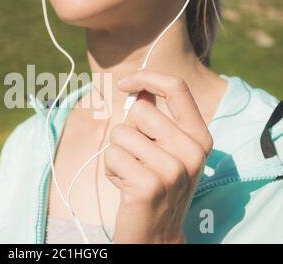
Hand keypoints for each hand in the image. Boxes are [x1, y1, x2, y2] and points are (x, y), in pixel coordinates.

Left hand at [105, 70, 212, 243]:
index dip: (147, 77)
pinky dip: (111, 170)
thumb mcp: (166, 150)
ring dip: (118, 153)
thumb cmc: (155, 184)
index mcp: (199, 136)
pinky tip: (127, 187)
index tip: (125, 82)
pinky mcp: (150, 184)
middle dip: (128, 132)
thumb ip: (155, 119)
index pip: (176, 88)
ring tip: (133, 174)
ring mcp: (173, 169)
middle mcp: (192, 150)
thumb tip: (136, 87)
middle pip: (140, 111)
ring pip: (121, 133)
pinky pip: (112, 155)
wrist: (157, 233)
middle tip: (138, 158)